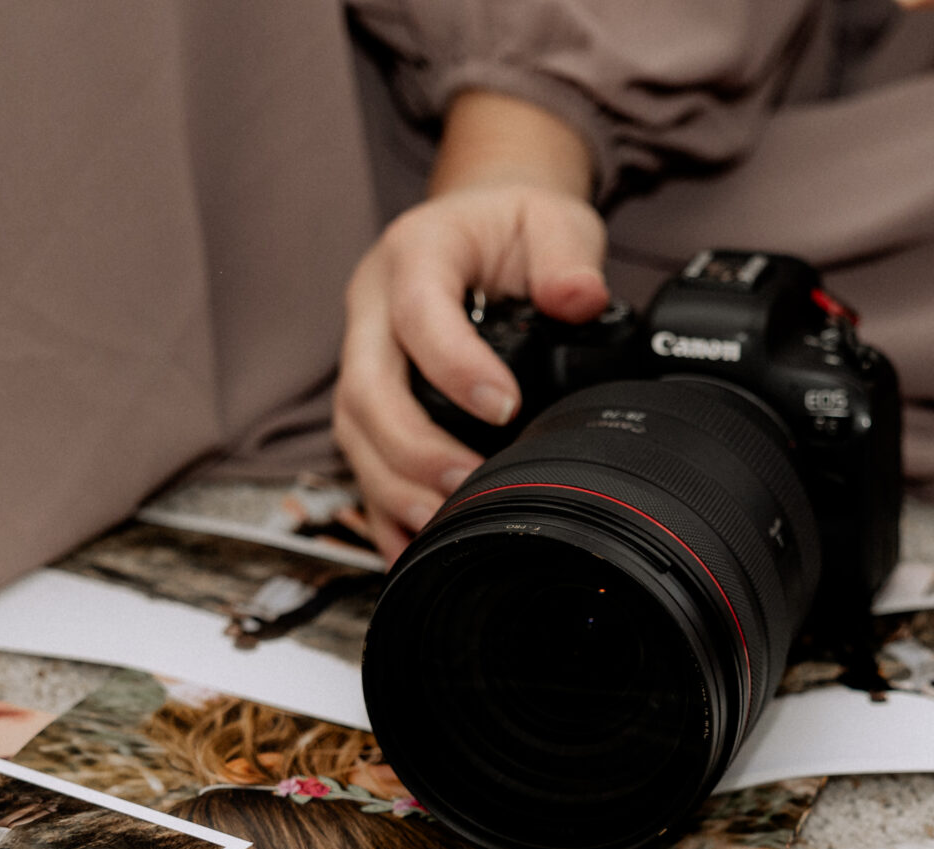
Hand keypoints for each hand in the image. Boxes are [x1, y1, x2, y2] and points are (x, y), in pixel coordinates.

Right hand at [335, 90, 605, 557]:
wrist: (476, 227)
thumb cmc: (510, 226)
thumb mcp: (550, 218)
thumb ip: (567, 255)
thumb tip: (579, 298)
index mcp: (414, 253)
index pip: (418, 313)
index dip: (454, 366)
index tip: (505, 407)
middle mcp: (372, 307)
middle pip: (366, 389)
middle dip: (412, 448)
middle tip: (466, 484)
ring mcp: (362, 356)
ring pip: (354, 432)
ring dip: (393, 486)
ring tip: (442, 522)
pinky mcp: (366, 399)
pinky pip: (360, 459)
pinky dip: (383, 508)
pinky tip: (412, 544)